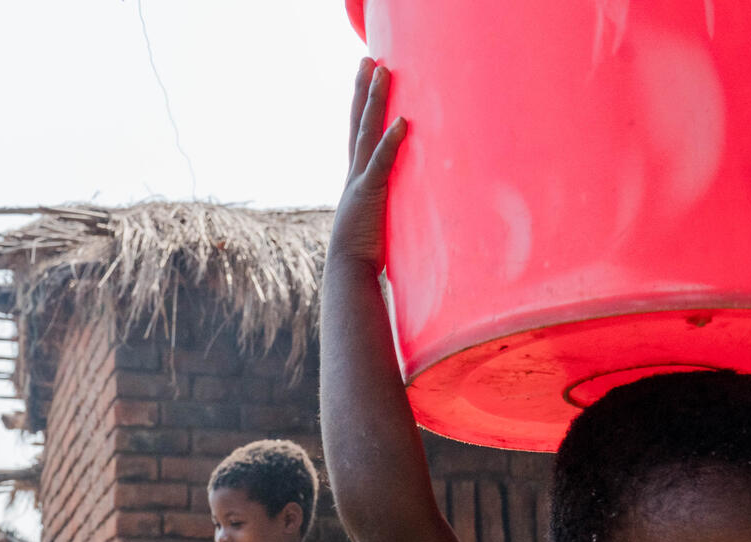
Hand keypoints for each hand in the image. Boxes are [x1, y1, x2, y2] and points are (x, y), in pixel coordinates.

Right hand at [330, 60, 407, 271]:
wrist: (347, 273)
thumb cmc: (364, 255)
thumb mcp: (377, 223)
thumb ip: (386, 207)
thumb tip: (401, 205)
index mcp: (356, 179)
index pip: (359, 134)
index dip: (361, 106)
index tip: (365, 79)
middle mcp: (354, 174)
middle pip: (358, 123)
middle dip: (362, 90)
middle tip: (367, 60)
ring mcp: (360, 182)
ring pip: (367, 133)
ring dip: (374, 102)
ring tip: (382, 72)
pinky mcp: (369, 195)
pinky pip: (382, 164)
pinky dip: (390, 142)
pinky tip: (402, 121)